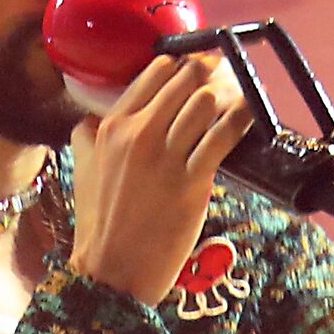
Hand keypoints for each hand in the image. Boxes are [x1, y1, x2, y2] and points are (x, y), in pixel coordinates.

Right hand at [66, 49, 254, 306]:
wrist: (115, 268)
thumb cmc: (100, 222)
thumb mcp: (82, 169)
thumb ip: (87, 136)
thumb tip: (92, 117)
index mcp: (113, 126)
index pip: (155, 73)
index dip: (183, 64)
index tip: (198, 68)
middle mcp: (139, 134)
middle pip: (185, 80)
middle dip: (209, 74)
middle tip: (224, 76)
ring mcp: (166, 157)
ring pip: (205, 102)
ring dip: (225, 96)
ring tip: (236, 97)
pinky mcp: (192, 180)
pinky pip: (223, 135)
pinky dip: (241, 119)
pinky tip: (251, 111)